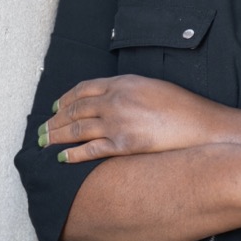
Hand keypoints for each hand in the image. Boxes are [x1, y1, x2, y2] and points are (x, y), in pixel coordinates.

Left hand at [40, 75, 227, 162]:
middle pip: (74, 110)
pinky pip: (89, 150)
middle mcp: (115, 101)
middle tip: (42, 129)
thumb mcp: (150, 86)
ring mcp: (117, 123)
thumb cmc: (180, 105)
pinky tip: (63, 158)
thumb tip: (107, 97)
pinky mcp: (122, 145)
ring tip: (45, 142)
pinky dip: (72, 155)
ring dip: (56, 137)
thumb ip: (126, 89)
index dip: (65, 99)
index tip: (56, 107)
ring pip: (75, 130)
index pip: (83, 89)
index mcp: (122, 83)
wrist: (198, 124)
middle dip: (54, 120)